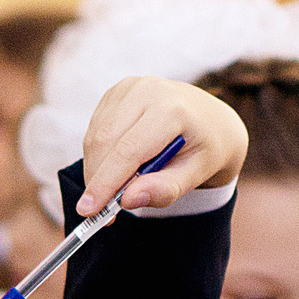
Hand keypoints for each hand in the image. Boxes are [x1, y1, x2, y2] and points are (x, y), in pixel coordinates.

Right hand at [73, 78, 248, 219]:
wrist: (211, 118)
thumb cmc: (206, 148)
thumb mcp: (197, 173)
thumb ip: (165, 189)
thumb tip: (127, 200)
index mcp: (172, 109)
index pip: (127, 151)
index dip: (104, 183)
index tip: (87, 210)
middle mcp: (147, 90)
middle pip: (104, 142)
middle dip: (96, 180)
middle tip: (98, 211)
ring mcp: (129, 87)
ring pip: (94, 137)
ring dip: (97, 169)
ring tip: (117, 186)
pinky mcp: (116, 92)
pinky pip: (95, 130)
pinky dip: (99, 155)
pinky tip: (118, 163)